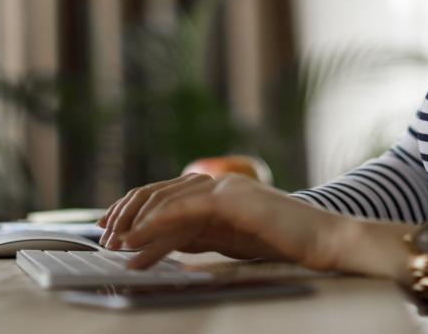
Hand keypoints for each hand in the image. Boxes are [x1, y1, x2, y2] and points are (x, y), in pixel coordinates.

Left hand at [96, 172, 352, 271]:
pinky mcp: (232, 199)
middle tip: (104, 238)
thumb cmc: (283, 244)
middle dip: (127, 214)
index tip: (112, 230)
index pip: (166, 195)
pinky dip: (156, 223)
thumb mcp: (230, 241)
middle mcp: (217, 184)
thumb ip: (198, 235)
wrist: (323, 241)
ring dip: (136, 221)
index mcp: (217, 192)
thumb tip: (162, 243)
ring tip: (115, 244)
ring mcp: (225, 188)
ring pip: (166, 199)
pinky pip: (183, 208)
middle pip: (159, 192)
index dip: (135, 210)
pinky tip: (138, 239)